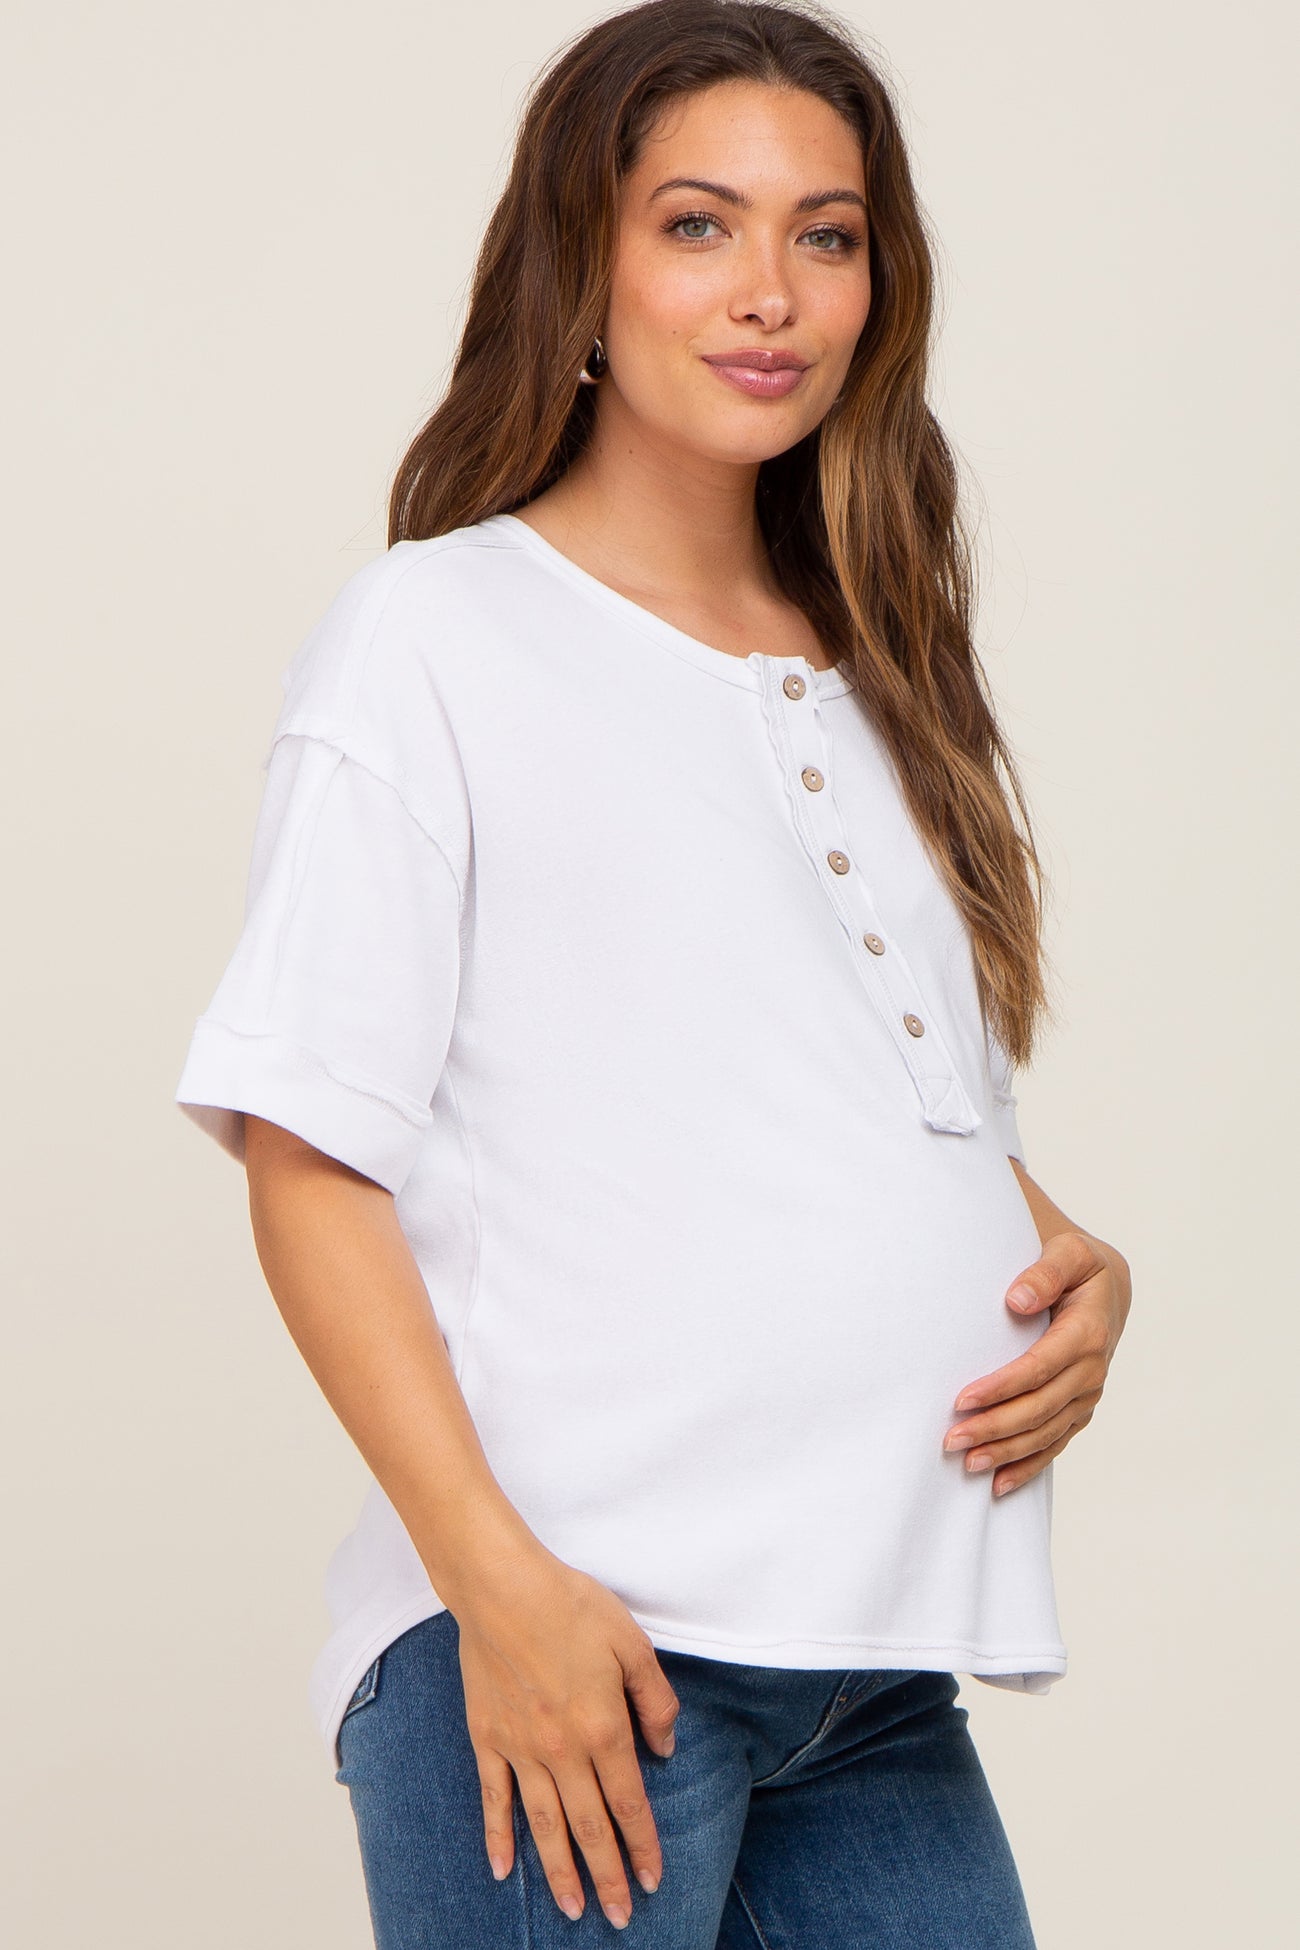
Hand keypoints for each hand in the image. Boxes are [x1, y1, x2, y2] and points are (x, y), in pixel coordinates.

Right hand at [455, 1542, 680, 1929]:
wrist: (501, 1587)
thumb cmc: (570, 1605)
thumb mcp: (632, 1642)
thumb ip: (655, 1698)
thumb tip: (665, 1746)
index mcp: (602, 1727)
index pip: (629, 1803)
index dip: (643, 1845)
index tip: (653, 1879)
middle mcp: (562, 1750)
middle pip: (589, 1827)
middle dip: (608, 1877)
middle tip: (620, 1917)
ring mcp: (520, 1748)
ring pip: (544, 1826)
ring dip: (560, 1872)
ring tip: (573, 1910)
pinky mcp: (487, 1738)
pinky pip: (494, 1799)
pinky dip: (498, 1837)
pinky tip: (503, 1870)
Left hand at [943, 1225, 1131, 1496]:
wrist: (1104, 1286)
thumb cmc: (1077, 1265)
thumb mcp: (1069, 1252)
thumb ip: (1045, 1272)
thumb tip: (1016, 1300)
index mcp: (1088, 1333)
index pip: (1039, 1367)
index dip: (1001, 1387)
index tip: (962, 1400)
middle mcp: (1091, 1370)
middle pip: (1040, 1408)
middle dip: (995, 1427)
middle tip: (952, 1440)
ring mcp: (1087, 1394)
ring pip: (1046, 1432)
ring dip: (1007, 1452)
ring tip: (968, 1464)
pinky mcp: (1079, 1409)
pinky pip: (1055, 1443)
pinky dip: (1028, 1465)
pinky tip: (999, 1483)